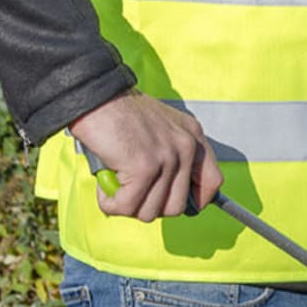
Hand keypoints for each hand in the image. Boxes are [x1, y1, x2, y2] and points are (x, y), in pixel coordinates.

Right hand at [69, 90, 222, 220]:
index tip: (176, 202)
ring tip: (115, 188)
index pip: (213, 182)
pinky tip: (105, 191)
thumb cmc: (117, 111)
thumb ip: (172, 155)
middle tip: (132, 195)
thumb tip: (168, 192)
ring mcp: (167, 158)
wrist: (92, 95)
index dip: (197, 200)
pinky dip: (112, 205)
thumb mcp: (160, 128)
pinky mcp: (144, 167)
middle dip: (151, 207)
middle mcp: (186, 146)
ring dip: (129, 207)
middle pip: (178, 206)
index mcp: (193, 136)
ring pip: (152, 211)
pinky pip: (128, 206)